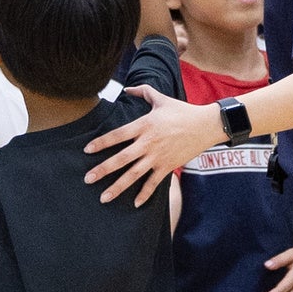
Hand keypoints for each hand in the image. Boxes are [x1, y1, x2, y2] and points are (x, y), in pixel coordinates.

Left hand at [85, 90, 222, 205]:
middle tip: (87, 179)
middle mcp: (148, 143)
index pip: (117, 135)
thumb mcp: (161, 99)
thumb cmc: (182, 111)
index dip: (101, 143)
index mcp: (144, 125)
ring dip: (118, 187)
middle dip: (103, 170)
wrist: (205, 125)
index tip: (86, 150)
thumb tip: (127, 88)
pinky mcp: (168, 166)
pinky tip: (135, 204)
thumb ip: (143, 92)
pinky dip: (145, 194)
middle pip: (121, 158)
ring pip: (134, 174)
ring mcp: (157, 156)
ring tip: (103, 198)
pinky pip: (153, 183)